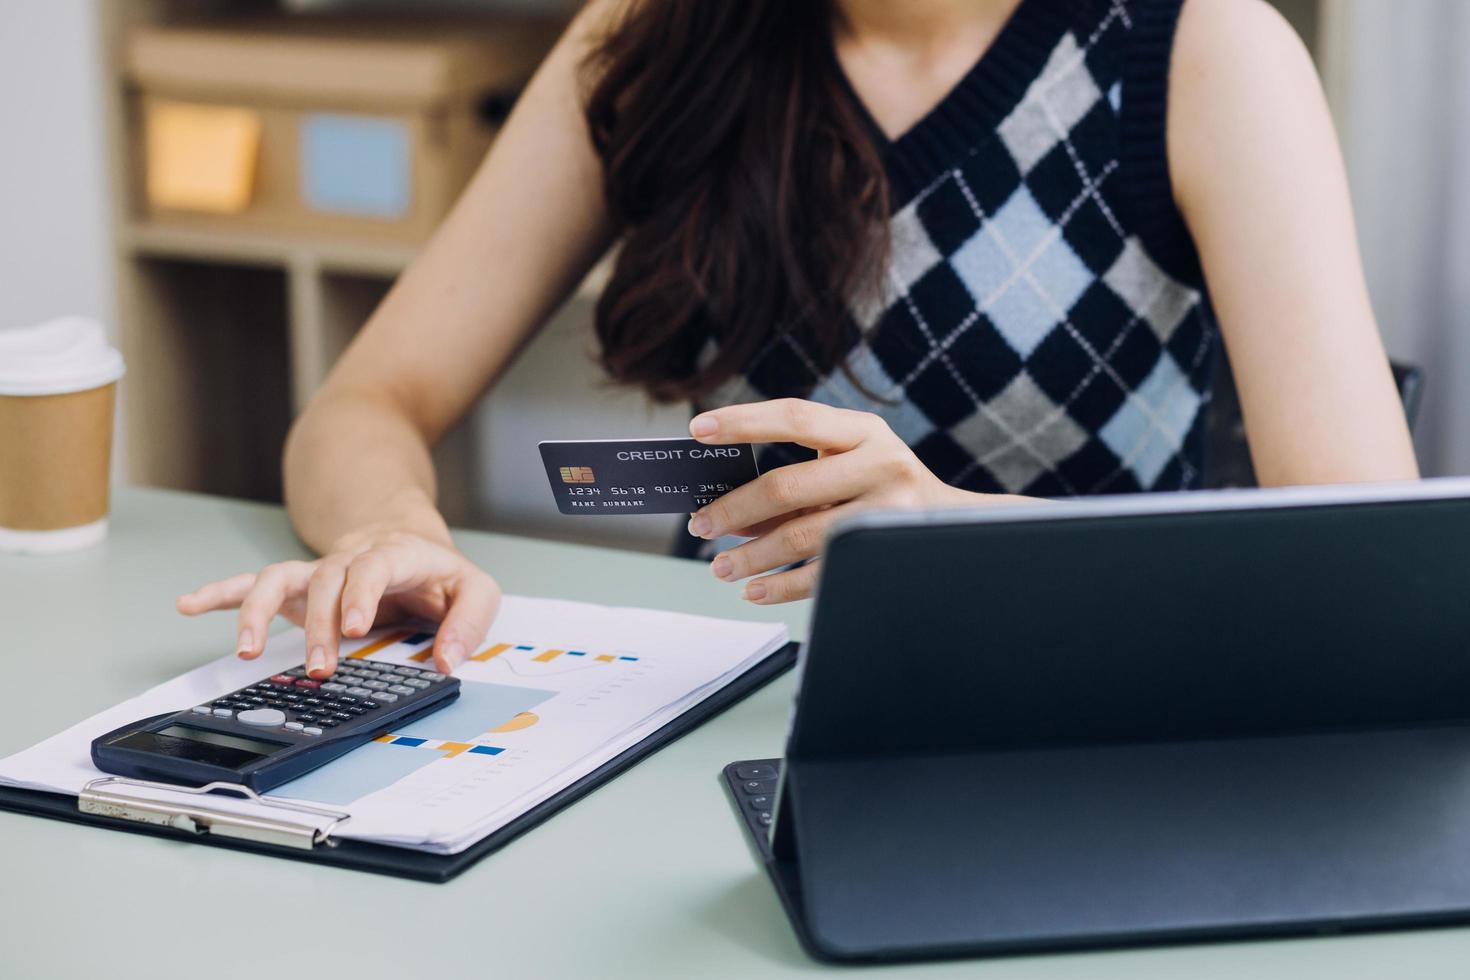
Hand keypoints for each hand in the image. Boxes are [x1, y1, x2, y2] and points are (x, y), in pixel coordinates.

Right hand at [176, 526, 500, 676]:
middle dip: (320, 624)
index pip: (375, 565)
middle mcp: (350, 559)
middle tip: (323, 667)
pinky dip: (220, 593)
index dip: (362, 592)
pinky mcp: (297, 587)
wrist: (405, 541)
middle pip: (326, 580)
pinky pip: (253, 583)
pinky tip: (188, 604)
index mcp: (397, 555)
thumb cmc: (440, 575)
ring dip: (258, 611)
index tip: (355, 627)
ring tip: (244, 649)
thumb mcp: (476, 590)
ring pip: (279, 578)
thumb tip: (448, 659)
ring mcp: (318, 572)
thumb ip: (469, 622)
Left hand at [686, 399, 1017, 603]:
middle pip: (786, 485)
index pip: (794, 416)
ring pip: (799, 536)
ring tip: (722, 567)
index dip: (743, 422)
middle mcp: (881, 463)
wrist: (950, 526)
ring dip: (751, 556)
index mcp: (864, 430)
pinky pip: (820, 574)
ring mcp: (886, 511)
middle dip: (733, 509)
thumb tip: (726, 504)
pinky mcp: (884, 553)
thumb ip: (796, 475)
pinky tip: (755, 589)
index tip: (698, 431)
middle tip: (700, 524)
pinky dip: (779, 586)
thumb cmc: (881, 488)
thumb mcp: (847, 464)